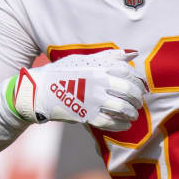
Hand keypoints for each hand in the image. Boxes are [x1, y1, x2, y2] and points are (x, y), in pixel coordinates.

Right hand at [9, 49, 147, 130]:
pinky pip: (109, 122)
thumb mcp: (83, 59)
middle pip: (128, 90)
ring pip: (122, 107)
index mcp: (97, 67)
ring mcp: (92, 99)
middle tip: (139, 102)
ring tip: (133, 114)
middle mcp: (97, 82)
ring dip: (132, 112)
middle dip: (137, 97)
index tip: (140, 86)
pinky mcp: (86, 115)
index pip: (126, 72)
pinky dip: (121, 125)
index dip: (137, 80)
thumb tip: (133, 53)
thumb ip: (109, 57)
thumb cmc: (62, 73)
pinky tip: (125, 124)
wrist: (38, 90)